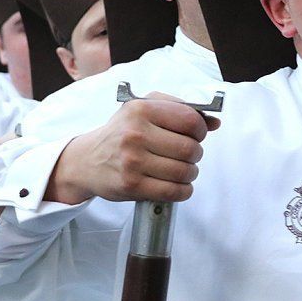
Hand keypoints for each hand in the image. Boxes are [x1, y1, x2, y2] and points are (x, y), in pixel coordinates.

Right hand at [45, 93, 220, 204]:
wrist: (87, 160)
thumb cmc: (122, 132)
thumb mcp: (145, 109)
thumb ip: (181, 109)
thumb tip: (214, 122)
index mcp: (141, 109)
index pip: (190, 120)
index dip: (200, 130)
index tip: (196, 135)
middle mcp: (136, 133)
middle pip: (190, 149)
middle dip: (195, 154)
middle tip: (186, 155)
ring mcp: (133, 161)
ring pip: (184, 171)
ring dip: (190, 173)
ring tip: (181, 170)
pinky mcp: (132, 185)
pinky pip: (173, 191)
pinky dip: (183, 190)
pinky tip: (177, 185)